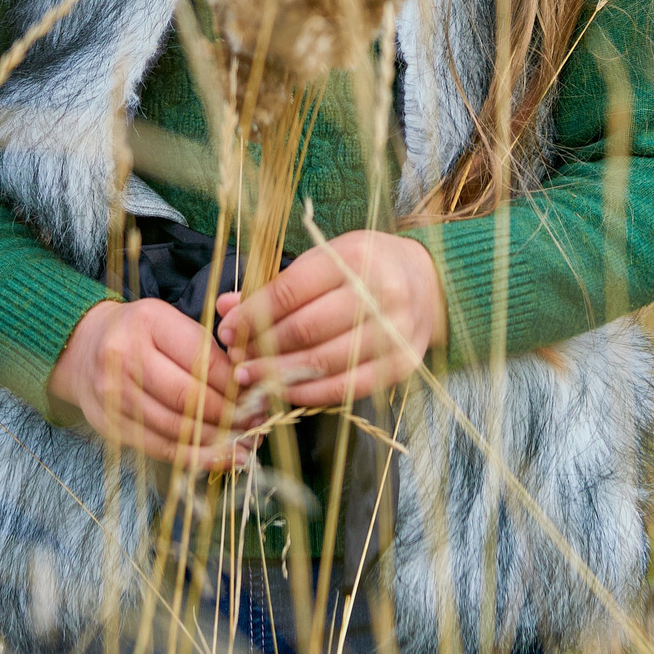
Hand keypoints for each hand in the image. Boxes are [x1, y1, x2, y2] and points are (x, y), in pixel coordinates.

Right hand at [46, 299, 246, 470]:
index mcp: (149, 321)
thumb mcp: (169, 322)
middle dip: (230, 415)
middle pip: (189, 396)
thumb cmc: (139, 333)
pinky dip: (193, 457)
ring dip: (217, 441)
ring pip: (176, 427)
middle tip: (258, 424)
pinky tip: (219, 459)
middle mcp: (125, 355)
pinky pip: (159, 447)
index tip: (260, 396)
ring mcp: (113, 393)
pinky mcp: (109, 424)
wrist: (81, 347)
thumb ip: (205, 349)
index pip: (202, 359)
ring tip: (245, 446)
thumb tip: (250, 388)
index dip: (235, 384)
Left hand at [215, 231, 445, 407]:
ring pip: (323, 362)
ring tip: (252, 378)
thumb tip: (224, 307)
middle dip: (261, 348)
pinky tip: (285, 391)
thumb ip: (275, 285)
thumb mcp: (323, 260)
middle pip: (304, 329)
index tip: (227, 329)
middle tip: (235, 360)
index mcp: (353, 258)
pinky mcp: (401, 365)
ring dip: (279, 375)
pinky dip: (310, 394)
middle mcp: (378, 293)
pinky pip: (347, 387)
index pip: (290, 292)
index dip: (252, 314)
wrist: (428, 283)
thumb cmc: (365, 267)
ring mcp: (393, 332)